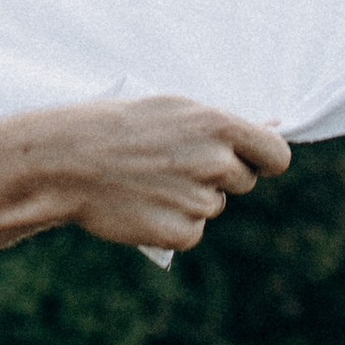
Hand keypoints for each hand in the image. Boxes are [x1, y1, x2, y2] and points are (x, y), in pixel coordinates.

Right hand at [35, 97, 291, 252]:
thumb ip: (223, 125)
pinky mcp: (180, 234)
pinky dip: (172, 224)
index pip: (278, 156)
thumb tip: (274, 129)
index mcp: (219, 126)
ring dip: (190, 199)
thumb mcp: (174, 109)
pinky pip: (192, 232)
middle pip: (243, 181)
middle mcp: (216, 163)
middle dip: (219, 176)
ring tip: (150, 180)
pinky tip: (144, 204)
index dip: (264, 160)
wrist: (66, 161)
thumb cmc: (119, 126)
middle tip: (175, 164)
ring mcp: (199, 202)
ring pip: (213, 206)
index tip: (251, 161)